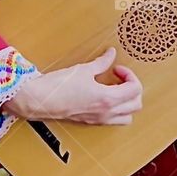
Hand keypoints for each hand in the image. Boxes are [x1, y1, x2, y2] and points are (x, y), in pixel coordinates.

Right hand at [2, 47, 143, 125]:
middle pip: (136, 104)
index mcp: (107, 99)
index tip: (117, 68)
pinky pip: (114, 120)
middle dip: (132, 89)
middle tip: (119, 78)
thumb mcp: (83, 70)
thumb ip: (102, 62)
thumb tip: (111, 54)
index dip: (130, 75)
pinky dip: (117, 110)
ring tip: (116, 90)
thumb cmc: (59, 86)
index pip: (135, 89)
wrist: (40, 100)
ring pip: (128, 117)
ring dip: (127, 103)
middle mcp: (107, 112)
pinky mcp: (91, 122)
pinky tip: (105, 97)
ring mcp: (100, 120)